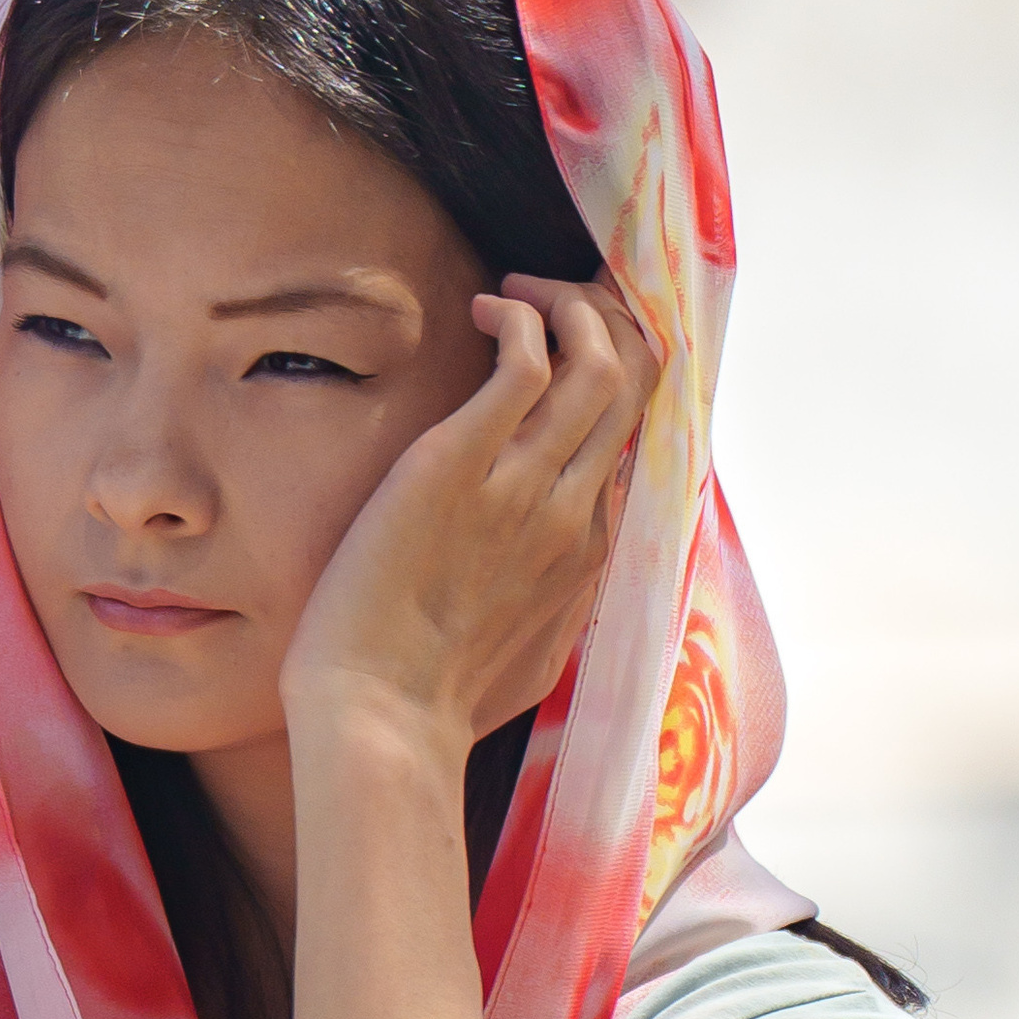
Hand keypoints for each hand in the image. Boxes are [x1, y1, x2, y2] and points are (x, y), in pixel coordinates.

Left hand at [280, 272, 653, 765]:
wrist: (380, 722)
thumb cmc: (431, 708)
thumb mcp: (525, 662)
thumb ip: (551, 610)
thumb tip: (556, 590)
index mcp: (589, 554)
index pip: (632, 439)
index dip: (613, 384)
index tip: (566, 362)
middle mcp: (574, 511)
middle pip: (638, 384)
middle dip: (607, 322)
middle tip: (550, 306)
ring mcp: (524, 486)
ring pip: (602, 361)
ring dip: (570, 306)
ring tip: (518, 295)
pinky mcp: (460, 466)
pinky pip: (526, 360)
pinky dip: (520, 317)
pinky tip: (485, 310)